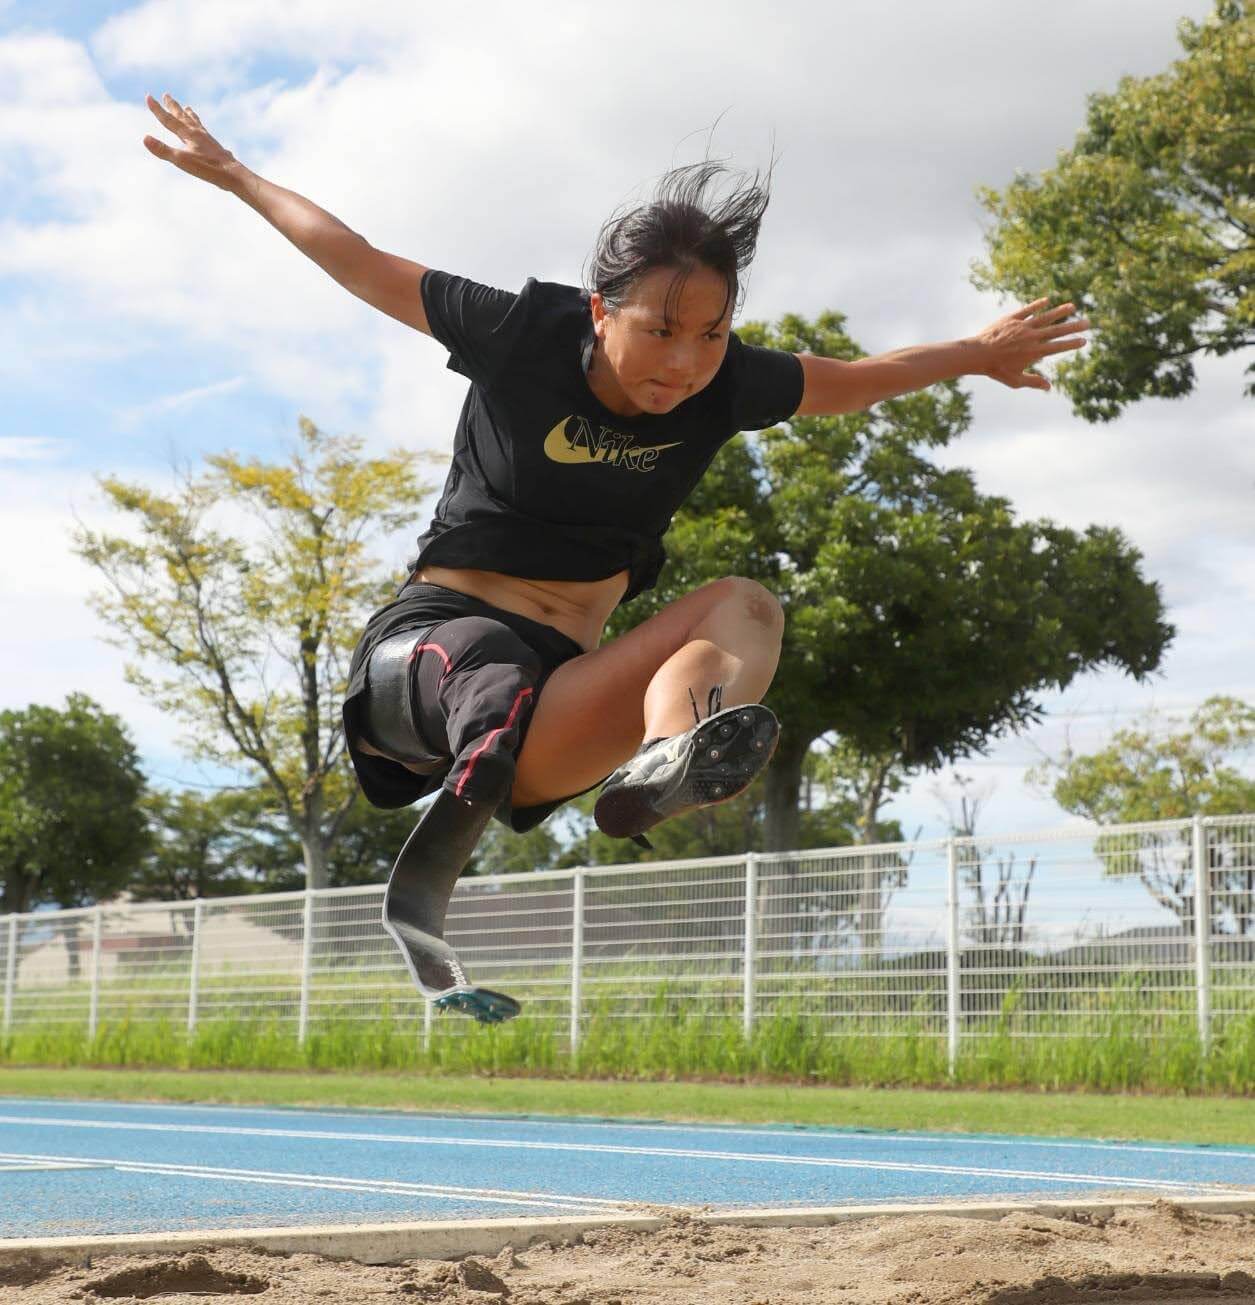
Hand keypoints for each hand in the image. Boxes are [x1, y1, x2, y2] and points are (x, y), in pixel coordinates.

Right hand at [142, 93, 242, 192]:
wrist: (234, 175)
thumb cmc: (208, 168)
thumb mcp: (182, 161)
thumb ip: (163, 150)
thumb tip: (144, 138)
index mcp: (189, 134)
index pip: (169, 120)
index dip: (157, 109)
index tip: (148, 96)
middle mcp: (198, 133)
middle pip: (183, 117)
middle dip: (173, 106)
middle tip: (167, 95)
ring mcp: (208, 140)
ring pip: (196, 123)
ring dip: (189, 115)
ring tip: (188, 107)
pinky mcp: (216, 148)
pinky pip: (206, 134)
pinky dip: (202, 128)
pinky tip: (206, 134)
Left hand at [971, 298, 1088, 391]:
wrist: (977, 354)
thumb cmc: (996, 370)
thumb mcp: (1015, 380)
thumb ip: (1033, 382)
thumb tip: (1049, 387)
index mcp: (1034, 352)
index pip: (1058, 347)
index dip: (1072, 344)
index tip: (1084, 341)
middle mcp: (1032, 337)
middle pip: (1057, 330)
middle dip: (1074, 327)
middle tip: (1088, 323)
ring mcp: (1022, 326)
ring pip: (1045, 317)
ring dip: (1060, 311)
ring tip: (1073, 306)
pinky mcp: (1011, 319)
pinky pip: (1027, 310)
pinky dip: (1037, 305)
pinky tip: (1047, 300)